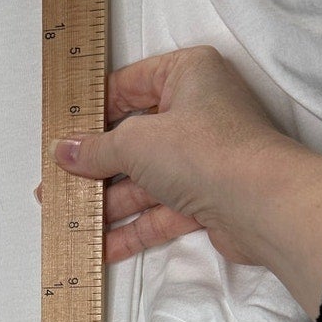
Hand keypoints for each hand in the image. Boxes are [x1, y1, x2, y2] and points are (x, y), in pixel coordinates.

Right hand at [35, 45, 321, 318]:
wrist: (264, 205)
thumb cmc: (207, 151)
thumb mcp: (136, 142)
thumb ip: (96, 149)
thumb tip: (64, 152)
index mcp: (187, 74)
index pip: (128, 86)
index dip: (93, 113)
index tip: (62, 135)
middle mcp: (198, 112)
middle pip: (134, 139)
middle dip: (95, 167)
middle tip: (57, 184)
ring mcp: (203, 158)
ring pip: (145, 180)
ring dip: (108, 203)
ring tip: (68, 220)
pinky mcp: (208, 198)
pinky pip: (161, 211)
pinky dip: (132, 228)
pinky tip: (100, 246)